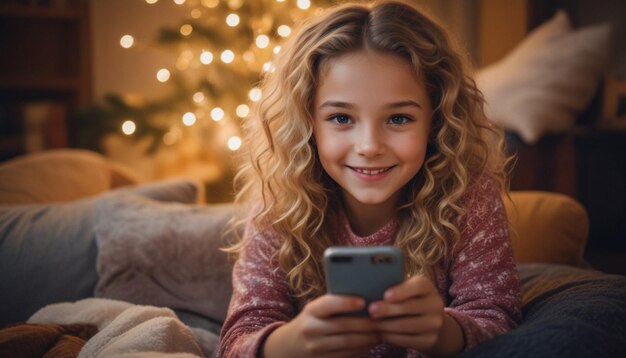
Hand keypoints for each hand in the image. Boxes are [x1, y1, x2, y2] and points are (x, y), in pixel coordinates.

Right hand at [264, 294, 380, 357]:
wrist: (289, 345)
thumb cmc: (312, 321)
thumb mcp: (317, 309)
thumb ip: (335, 304)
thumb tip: (366, 300)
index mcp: (311, 310)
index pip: (328, 304)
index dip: (346, 303)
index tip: (363, 301)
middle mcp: (311, 328)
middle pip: (343, 326)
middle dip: (366, 324)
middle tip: (382, 320)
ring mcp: (316, 346)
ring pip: (347, 342)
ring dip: (367, 338)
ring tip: (380, 332)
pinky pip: (346, 354)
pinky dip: (361, 348)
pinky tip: (370, 343)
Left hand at [368, 275, 462, 355]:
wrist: (428, 321)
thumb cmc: (408, 299)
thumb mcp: (405, 289)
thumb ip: (393, 287)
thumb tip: (370, 289)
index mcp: (427, 287)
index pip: (419, 286)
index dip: (402, 291)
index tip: (386, 295)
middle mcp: (434, 304)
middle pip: (410, 307)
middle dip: (387, 309)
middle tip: (371, 310)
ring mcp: (433, 324)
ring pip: (406, 325)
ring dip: (385, 325)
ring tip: (372, 323)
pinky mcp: (429, 340)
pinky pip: (406, 340)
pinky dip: (391, 337)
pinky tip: (381, 333)